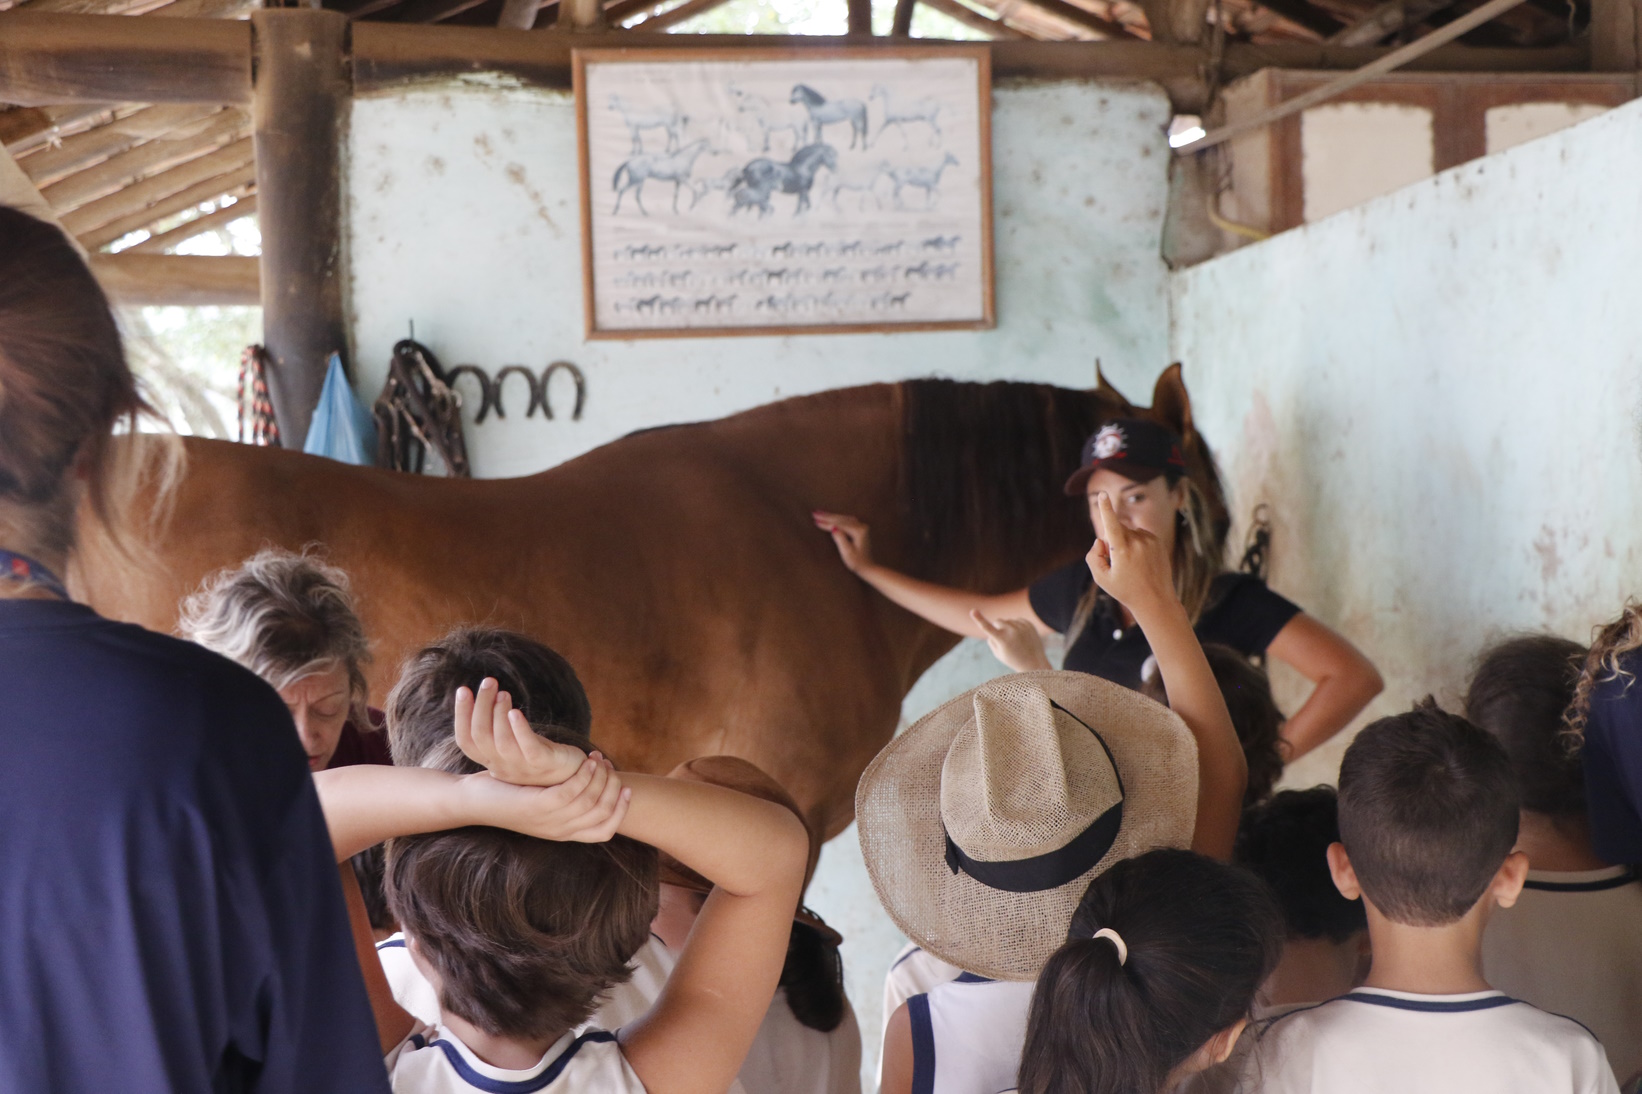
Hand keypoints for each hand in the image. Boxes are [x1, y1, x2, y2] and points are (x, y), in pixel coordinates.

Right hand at [455, 677, 586, 786]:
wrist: (573, 778)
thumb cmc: (540, 755)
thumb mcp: (514, 742)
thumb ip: (498, 728)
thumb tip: (485, 697)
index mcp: (492, 761)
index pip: (466, 740)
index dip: (462, 715)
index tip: (463, 689)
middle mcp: (502, 766)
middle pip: (480, 736)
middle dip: (481, 706)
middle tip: (488, 681)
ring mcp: (523, 767)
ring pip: (501, 742)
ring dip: (499, 714)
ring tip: (503, 693)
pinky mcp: (544, 763)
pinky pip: (528, 748)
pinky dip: (519, 729)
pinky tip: (516, 712)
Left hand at [459, 754, 629, 843]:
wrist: (473, 802)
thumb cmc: (509, 797)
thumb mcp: (542, 804)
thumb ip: (565, 802)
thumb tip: (589, 787)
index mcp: (563, 834)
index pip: (605, 831)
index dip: (621, 810)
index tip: (627, 788)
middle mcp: (559, 831)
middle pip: (602, 813)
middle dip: (613, 787)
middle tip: (610, 766)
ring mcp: (548, 821)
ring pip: (590, 801)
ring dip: (600, 777)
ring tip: (598, 759)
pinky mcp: (536, 806)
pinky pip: (570, 792)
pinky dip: (583, 776)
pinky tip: (585, 762)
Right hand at [812, 511, 872, 573]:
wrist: (868, 566)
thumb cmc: (857, 562)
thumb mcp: (847, 553)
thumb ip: (840, 539)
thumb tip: (833, 528)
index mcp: (858, 531)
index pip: (839, 525)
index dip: (826, 523)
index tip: (815, 521)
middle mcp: (861, 526)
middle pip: (841, 519)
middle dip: (827, 516)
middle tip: (814, 513)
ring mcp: (861, 526)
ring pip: (843, 518)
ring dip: (831, 515)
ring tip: (820, 513)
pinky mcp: (859, 528)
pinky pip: (846, 520)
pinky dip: (837, 518)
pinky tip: (830, 516)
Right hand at [971, 610, 1052, 671]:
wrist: (1035, 663)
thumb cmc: (1013, 660)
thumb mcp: (998, 653)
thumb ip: (991, 640)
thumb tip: (992, 627)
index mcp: (1002, 640)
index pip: (987, 627)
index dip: (979, 619)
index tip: (973, 611)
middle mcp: (1012, 631)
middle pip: (998, 621)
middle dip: (998, 627)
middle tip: (1003, 639)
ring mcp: (1022, 627)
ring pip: (1008, 621)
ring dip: (1008, 627)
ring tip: (1015, 640)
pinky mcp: (1029, 624)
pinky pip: (1017, 620)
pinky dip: (1017, 627)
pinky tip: (1022, 637)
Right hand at [1086, 493, 1178, 619]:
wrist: (1156, 600)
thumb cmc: (1125, 590)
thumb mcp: (1101, 578)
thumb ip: (1093, 556)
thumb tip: (1101, 540)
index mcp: (1123, 551)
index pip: (1111, 525)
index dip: (1105, 508)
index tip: (1102, 494)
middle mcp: (1138, 542)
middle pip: (1116, 530)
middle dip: (1112, 541)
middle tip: (1117, 563)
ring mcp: (1150, 540)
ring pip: (1128, 532)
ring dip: (1125, 542)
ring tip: (1132, 564)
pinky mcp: (1158, 541)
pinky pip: (1140, 535)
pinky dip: (1136, 543)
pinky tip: (1140, 560)